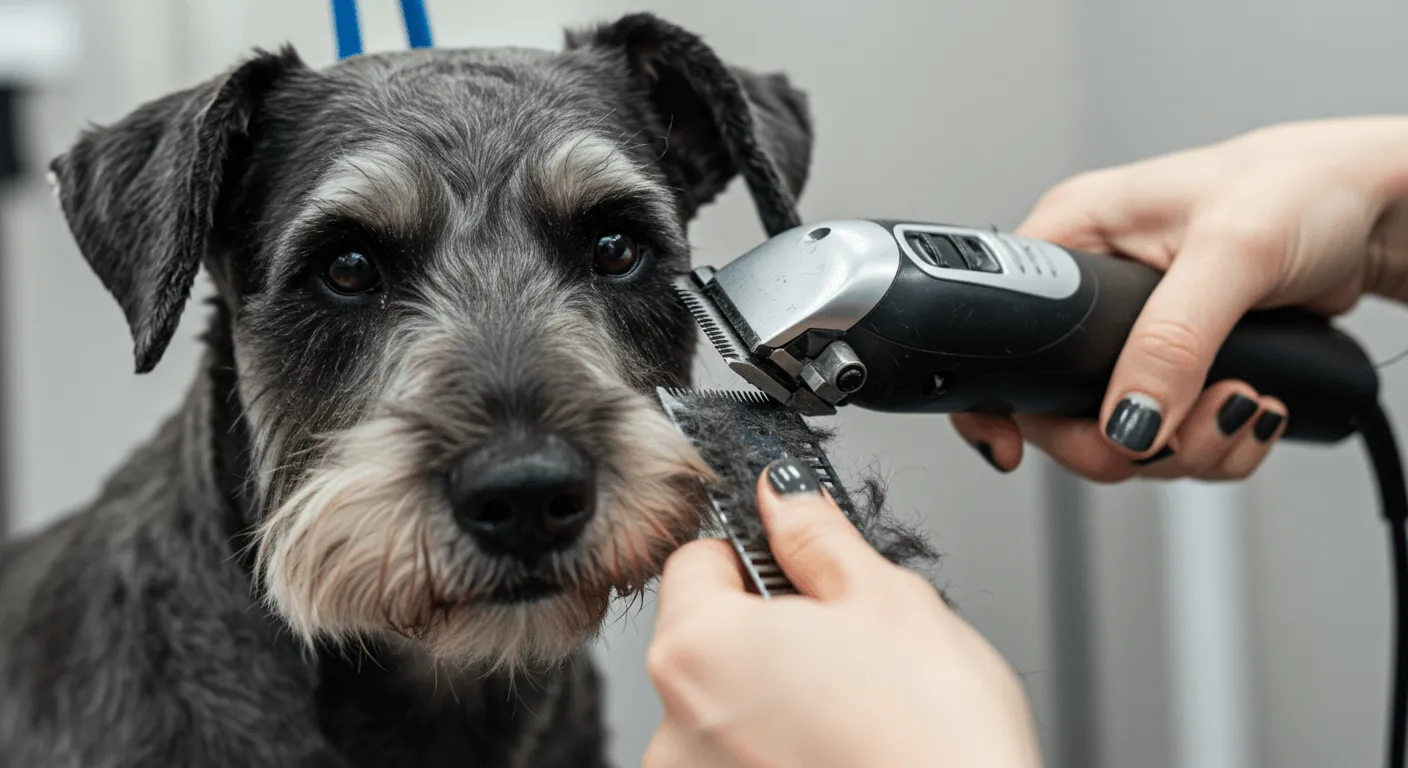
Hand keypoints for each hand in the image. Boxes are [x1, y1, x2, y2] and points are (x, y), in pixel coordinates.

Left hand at [642, 458, 1041, 767]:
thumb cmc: (933, 744)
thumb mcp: (885, 599)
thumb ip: (815, 535)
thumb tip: (783, 497)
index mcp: (696, 647)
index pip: (695, 559)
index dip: (757, 553)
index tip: (801, 567)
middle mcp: (673, 724)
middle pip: (710, 636)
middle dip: (772, 628)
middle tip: (849, 646)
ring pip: (729, 703)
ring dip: (778, 695)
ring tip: (855, 710)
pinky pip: (741, 758)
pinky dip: (781, 750)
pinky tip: (841, 752)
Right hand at [954, 116, 1407, 481]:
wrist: (1377, 211)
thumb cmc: (1303, 186)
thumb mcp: (1232, 252)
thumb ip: (1172, 340)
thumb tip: (1127, 418)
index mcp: (1075, 236)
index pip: (1005, 333)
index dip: (1001, 399)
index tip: (1016, 447)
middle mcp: (1093, 288)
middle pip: (1058, 409)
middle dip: (1124, 440)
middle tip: (1171, 434)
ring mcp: (1135, 333)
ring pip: (1119, 433)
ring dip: (1185, 447)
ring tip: (1241, 405)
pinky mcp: (1178, 363)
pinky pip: (1168, 435)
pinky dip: (1212, 444)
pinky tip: (1250, 409)